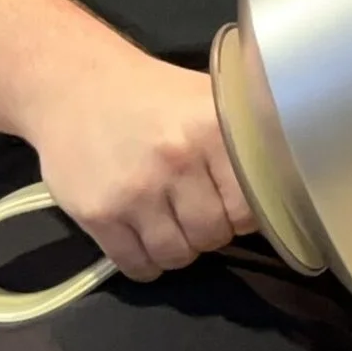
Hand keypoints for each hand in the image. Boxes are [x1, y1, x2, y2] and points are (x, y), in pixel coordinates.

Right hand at [22, 46, 252, 281]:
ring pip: (176, 255)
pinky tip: (143, 240)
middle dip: (210, 231)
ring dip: (178, 249)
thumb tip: (276, 181)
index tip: (234, 208)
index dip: (245, 214)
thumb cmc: (149, 93)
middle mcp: (178, 160)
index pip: (249, 204)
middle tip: (199, 213)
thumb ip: (238, 136)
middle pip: (213, 234)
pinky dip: (145, 263)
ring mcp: (136, 191)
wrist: (75, 85)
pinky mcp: (98, 215)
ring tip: (171, 225)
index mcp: (213, 127)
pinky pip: (135, 265)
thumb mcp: (204, 98)